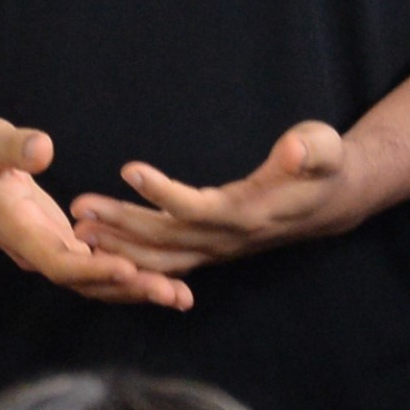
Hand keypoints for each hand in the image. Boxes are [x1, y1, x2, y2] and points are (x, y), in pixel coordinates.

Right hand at [0, 115, 193, 309]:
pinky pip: (96, 266)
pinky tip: (161, 276)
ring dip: (136, 289)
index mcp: (19, 230)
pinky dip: (127, 274)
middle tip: (176, 294)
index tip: (130, 269)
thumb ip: (15, 146)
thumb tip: (41, 149)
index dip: (95, 270)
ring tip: (181, 297)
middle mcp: (35, 249)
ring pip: (95, 281)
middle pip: (86, 283)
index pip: (60, 262)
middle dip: (130, 289)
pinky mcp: (58, 242)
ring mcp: (48, 249)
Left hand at [71, 121, 364, 278]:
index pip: (199, 209)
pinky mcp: (209, 249)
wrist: (331, 202)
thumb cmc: (323, 166)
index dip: (164, 193)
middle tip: (80, 206)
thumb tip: (296, 148)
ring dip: (118, 245)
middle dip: (122, 225)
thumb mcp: (325, 148)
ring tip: (78, 227)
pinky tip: (99, 246)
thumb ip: (311, 149)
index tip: (129, 169)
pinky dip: (132, 256)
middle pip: (168, 239)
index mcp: (251, 214)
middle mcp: (229, 240)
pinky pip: (164, 261)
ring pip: (161, 256)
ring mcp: (218, 249)